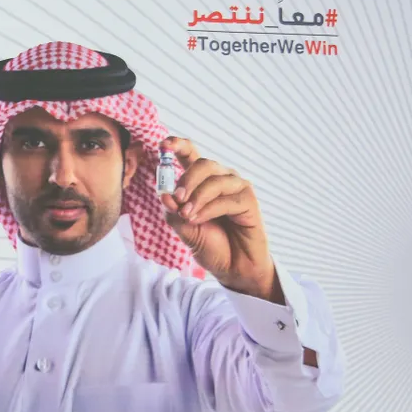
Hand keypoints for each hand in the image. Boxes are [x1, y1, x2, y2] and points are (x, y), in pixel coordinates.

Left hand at [159, 137, 280, 302]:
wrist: (232, 268)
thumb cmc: (210, 245)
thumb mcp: (184, 229)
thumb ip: (173, 212)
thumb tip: (163, 194)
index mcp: (202, 182)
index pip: (191, 154)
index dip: (177, 145)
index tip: (163, 143)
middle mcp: (220, 179)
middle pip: (202, 163)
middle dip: (185, 180)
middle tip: (176, 200)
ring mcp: (236, 187)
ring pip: (213, 179)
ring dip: (196, 198)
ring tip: (187, 216)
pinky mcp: (248, 199)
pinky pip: (225, 198)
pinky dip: (208, 209)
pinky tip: (199, 220)